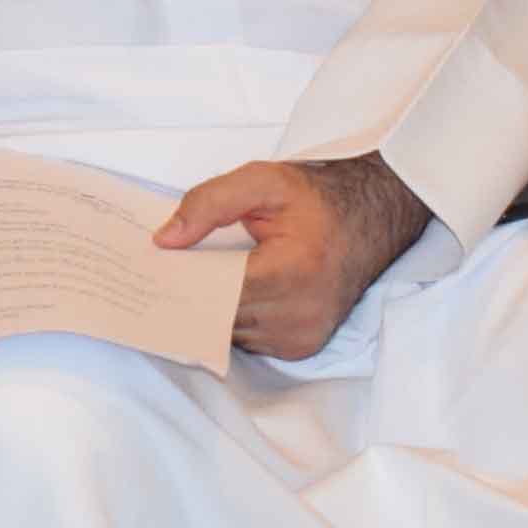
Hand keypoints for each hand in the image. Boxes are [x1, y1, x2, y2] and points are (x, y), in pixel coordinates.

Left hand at [154, 153, 431, 359]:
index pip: (216, 290)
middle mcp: (300, 314)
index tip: (155, 270)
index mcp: (292, 271)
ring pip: (231, 334)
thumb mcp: (263, 181)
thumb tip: (165, 240)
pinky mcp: (303, 347)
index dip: (183, 280)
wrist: (372, 219)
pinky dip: (236, 320)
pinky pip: (249, 341)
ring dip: (214, 311)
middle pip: (219, 316)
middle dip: (193, 295)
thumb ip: (209, 203)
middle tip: (165, 274)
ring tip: (199, 279)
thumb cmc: (318, 200)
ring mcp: (302, 336)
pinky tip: (228, 294)